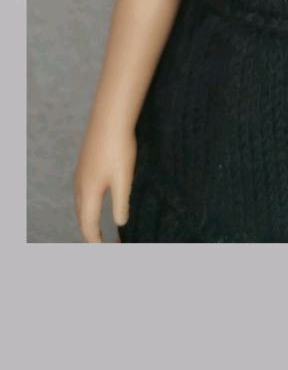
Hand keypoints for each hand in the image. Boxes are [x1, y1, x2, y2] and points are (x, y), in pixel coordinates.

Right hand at [74, 119, 135, 241]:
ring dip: (87, 219)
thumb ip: (121, 202)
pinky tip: (96, 202)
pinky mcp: (84, 165)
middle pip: (82, 216)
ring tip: (97, 228)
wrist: (109, 120)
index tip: (104, 250)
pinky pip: (82, 193)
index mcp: (89, 192)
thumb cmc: (119, 149)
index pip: (89, 224)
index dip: (95, 239)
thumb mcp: (124, 178)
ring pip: (81, 204)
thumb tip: (120, 223)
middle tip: (100, 244)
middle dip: (89, 232)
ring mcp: (80, 175)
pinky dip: (88, 205)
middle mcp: (80, 186)